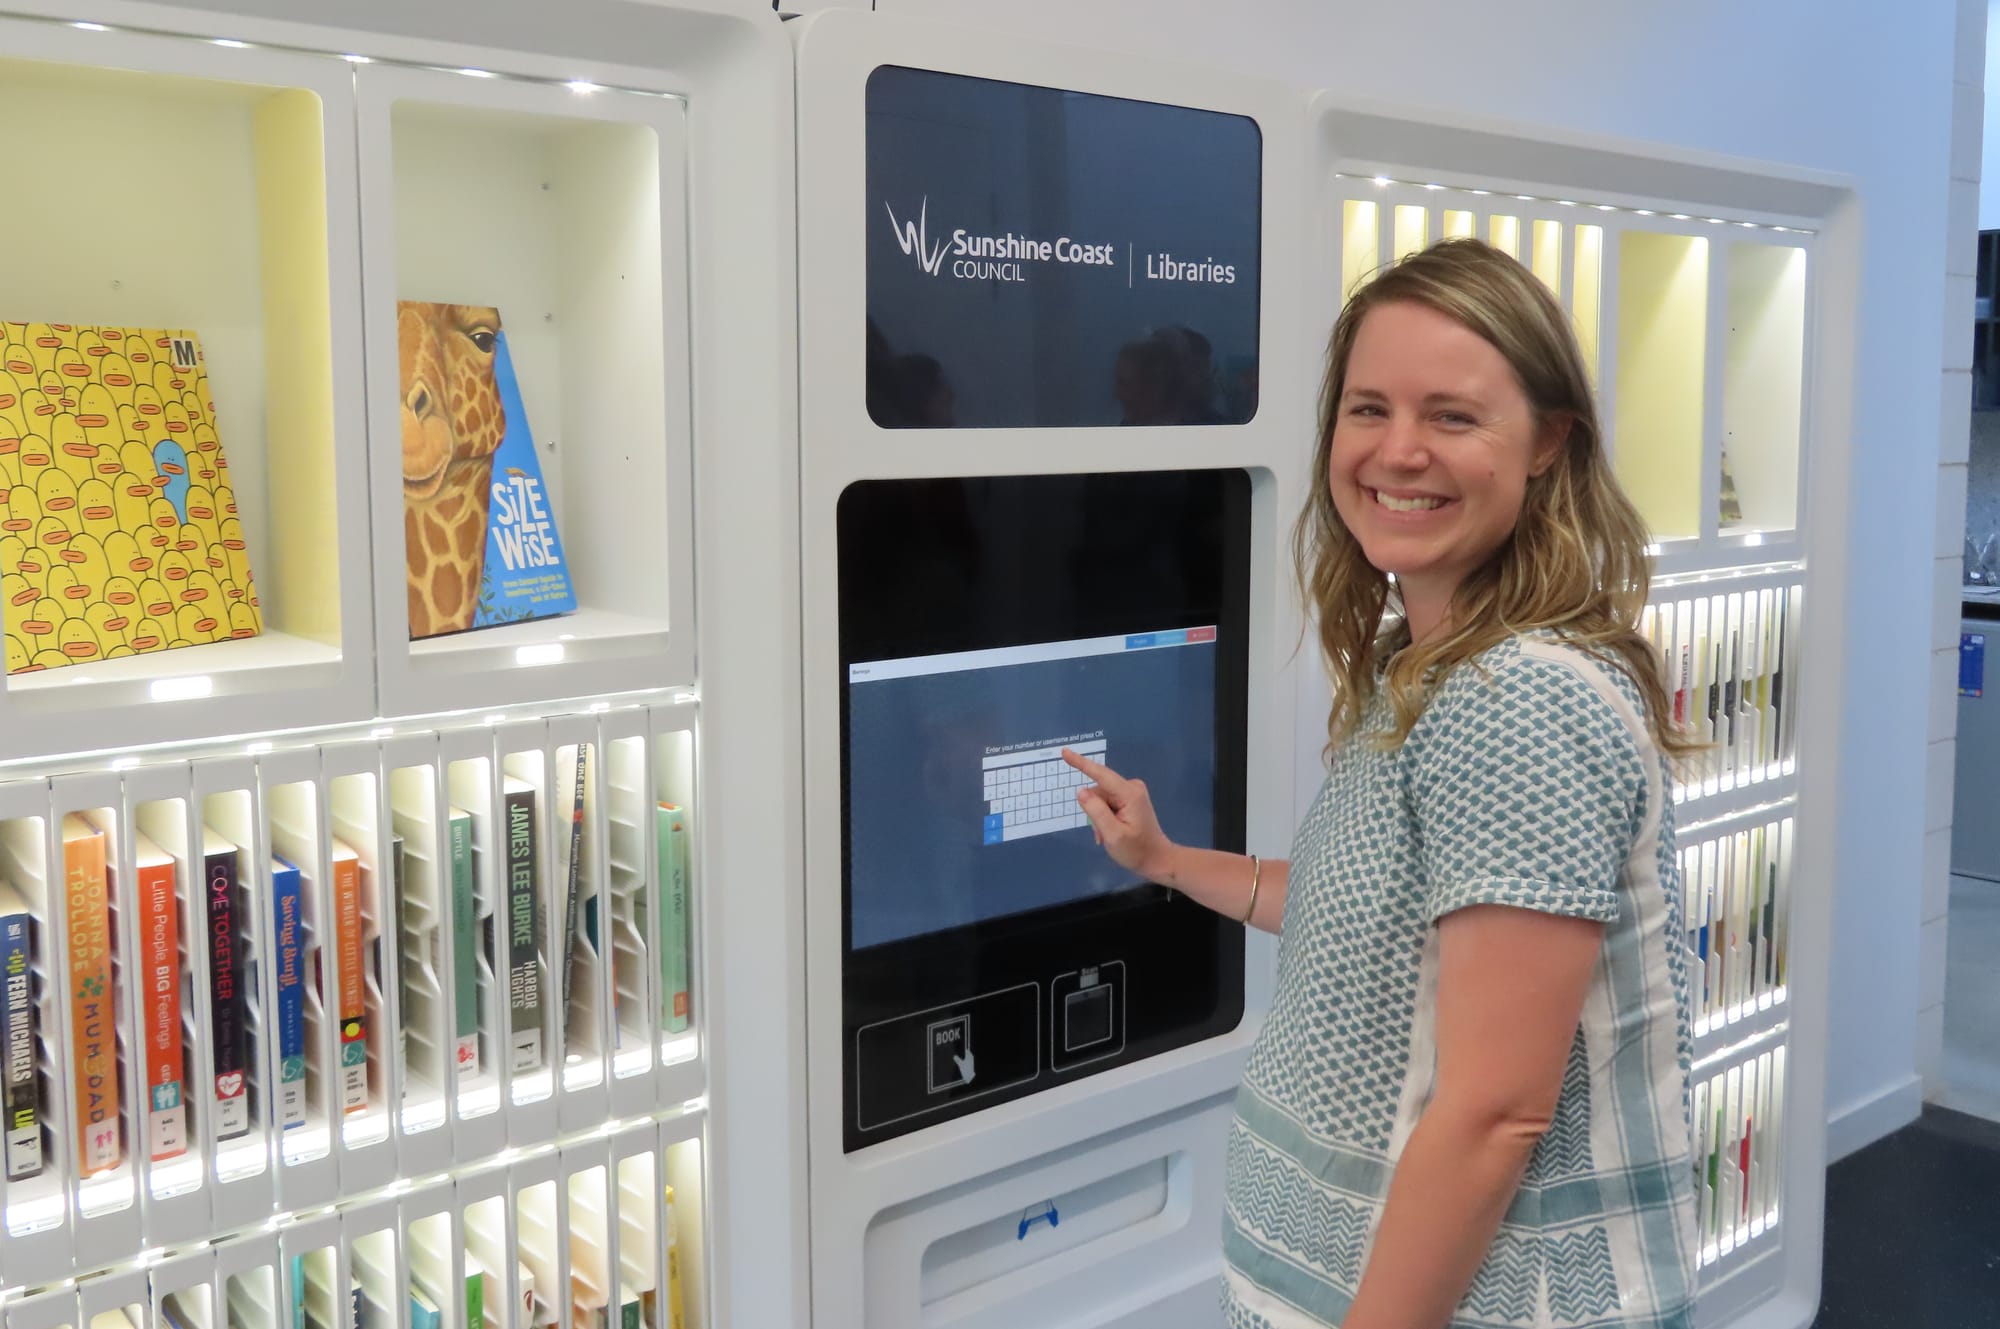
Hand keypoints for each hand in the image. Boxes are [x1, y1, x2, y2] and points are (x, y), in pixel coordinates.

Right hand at [1062, 747, 1173, 880]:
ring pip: (1101, 798)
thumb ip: (1096, 812)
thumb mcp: (1113, 835)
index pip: (1100, 774)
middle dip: (1094, 811)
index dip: (1081, 763)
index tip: (1065, 752)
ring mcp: (1131, 792)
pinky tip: (1110, 831)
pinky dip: (1104, 817)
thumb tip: (1081, 791)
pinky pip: (1107, 802)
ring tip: (1105, 836)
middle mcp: (1131, 787)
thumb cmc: (1136, 850)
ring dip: (1098, 817)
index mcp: (1129, 794)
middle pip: (1099, 791)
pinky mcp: (1130, 798)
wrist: (1157, 859)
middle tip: (1100, 834)